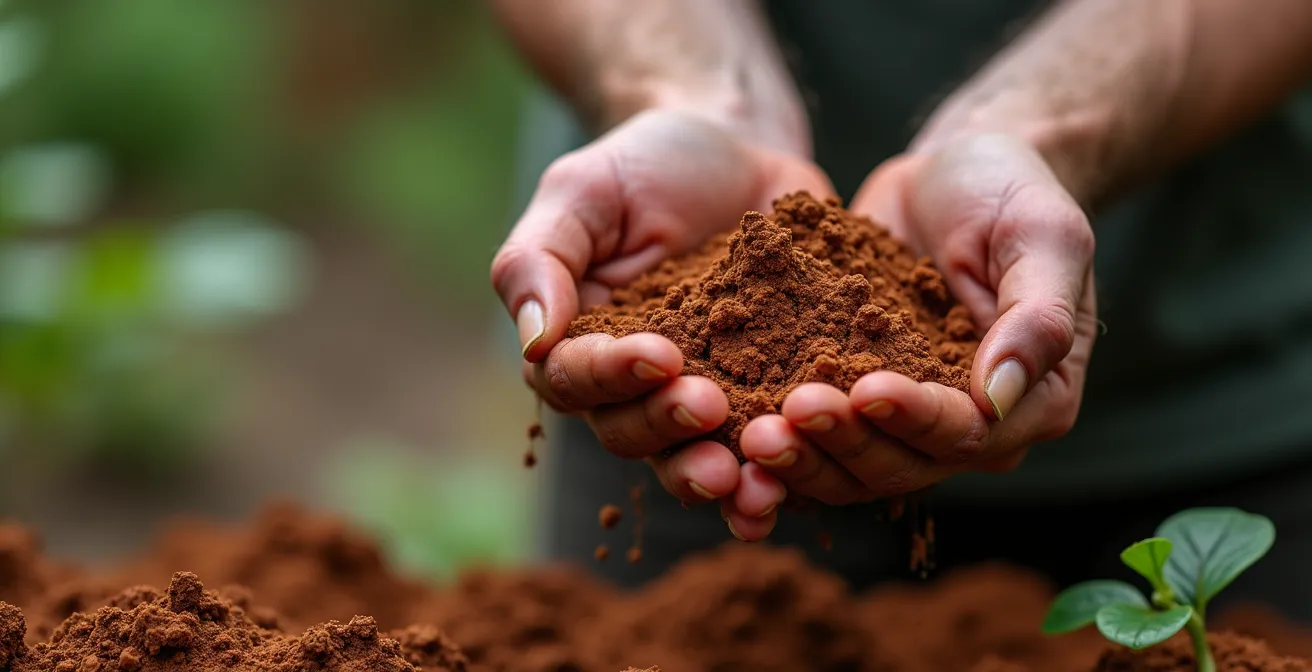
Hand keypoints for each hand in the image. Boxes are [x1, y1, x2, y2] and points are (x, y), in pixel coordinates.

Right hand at [491, 109, 830, 533]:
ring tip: (753, 477)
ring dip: (718, 474)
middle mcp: (633, 386)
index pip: (575, 379)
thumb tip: (534, 343)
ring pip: (694, 456)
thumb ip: (540, 259)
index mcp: (578, 343)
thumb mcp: (582, 191)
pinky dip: (783, 468)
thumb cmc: (646, 164)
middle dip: (668, 428)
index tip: (659, 355)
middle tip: (710, 408)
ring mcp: (703, 393)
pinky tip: (804, 477)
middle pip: (632, 432)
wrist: (739, 147)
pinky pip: (767, 441)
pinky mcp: (767, 392)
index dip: (612, 375)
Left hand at [736, 133, 1096, 511]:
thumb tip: (1002, 397)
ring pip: (849, 465)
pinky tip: (728, 427)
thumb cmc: (1011, 192)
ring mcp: (905, 420)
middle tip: (782, 419)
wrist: (951, 172)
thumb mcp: (1044, 236)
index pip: (971, 433)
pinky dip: (775, 437)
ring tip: (749, 432)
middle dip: (842, 443)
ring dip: (800, 456)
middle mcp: (969, 428)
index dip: (918, 419)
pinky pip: (812, 436)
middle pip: (901, 464)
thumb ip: (1038, 316)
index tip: (866, 390)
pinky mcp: (851, 400)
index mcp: (1032, 402)